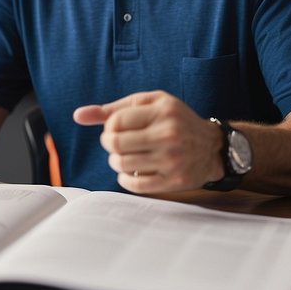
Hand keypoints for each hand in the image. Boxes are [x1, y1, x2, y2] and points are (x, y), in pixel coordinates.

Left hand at [73, 91, 223, 192]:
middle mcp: (168, 135)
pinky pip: (135, 185)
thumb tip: (78, 115)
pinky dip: (125, 179)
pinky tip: (130, 172)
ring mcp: (172, 160)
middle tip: (115, 145)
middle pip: (115, 143)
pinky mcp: (174, 181)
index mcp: (162, 111)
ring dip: (116, 162)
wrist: (213, 147)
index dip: (108, 127)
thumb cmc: (175, 121)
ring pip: (122, 164)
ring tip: (123, 157)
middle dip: (109, 145)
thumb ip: (114, 109)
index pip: (116, 121)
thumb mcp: (150, 104)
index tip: (115, 129)